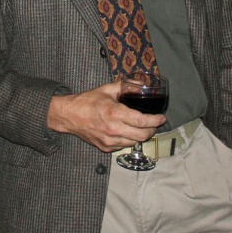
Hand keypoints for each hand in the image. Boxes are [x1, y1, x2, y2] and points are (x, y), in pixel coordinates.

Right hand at [47, 81, 166, 151]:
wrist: (69, 116)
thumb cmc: (87, 101)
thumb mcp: (107, 89)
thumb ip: (126, 86)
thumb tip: (141, 85)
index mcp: (115, 113)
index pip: (142, 121)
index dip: (156, 120)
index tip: (162, 118)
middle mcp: (114, 130)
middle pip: (142, 135)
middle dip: (152, 130)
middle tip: (154, 123)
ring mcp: (110, 141)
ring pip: (135, 142)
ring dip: (141, 135)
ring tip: (141, 127)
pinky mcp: (106, 147)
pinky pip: (124, 145)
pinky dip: (129, 139)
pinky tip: (127, 131)